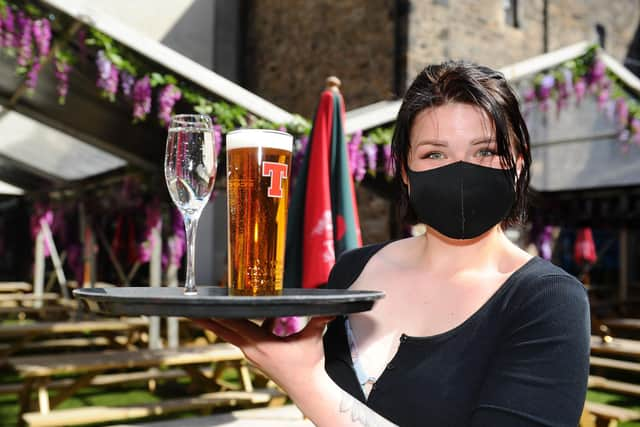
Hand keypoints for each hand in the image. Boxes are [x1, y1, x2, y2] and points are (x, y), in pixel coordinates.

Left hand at [191, 316, 334, 396]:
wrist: (307, 387)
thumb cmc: (308, 366)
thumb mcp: (313, 338)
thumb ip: (318, 319)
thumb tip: (328, 306)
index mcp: (262, 344)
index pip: (235, 326)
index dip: (218, 316)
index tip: (202, 308)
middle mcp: (253, 350)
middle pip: (225, 331)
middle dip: (208, 320)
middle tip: (190, 311)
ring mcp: (253, 355)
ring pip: (232, 335)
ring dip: (221, 324)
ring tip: (206, 314)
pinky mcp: (257, 356)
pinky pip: (245, 338)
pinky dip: (245, 327)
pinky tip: (263, 318)